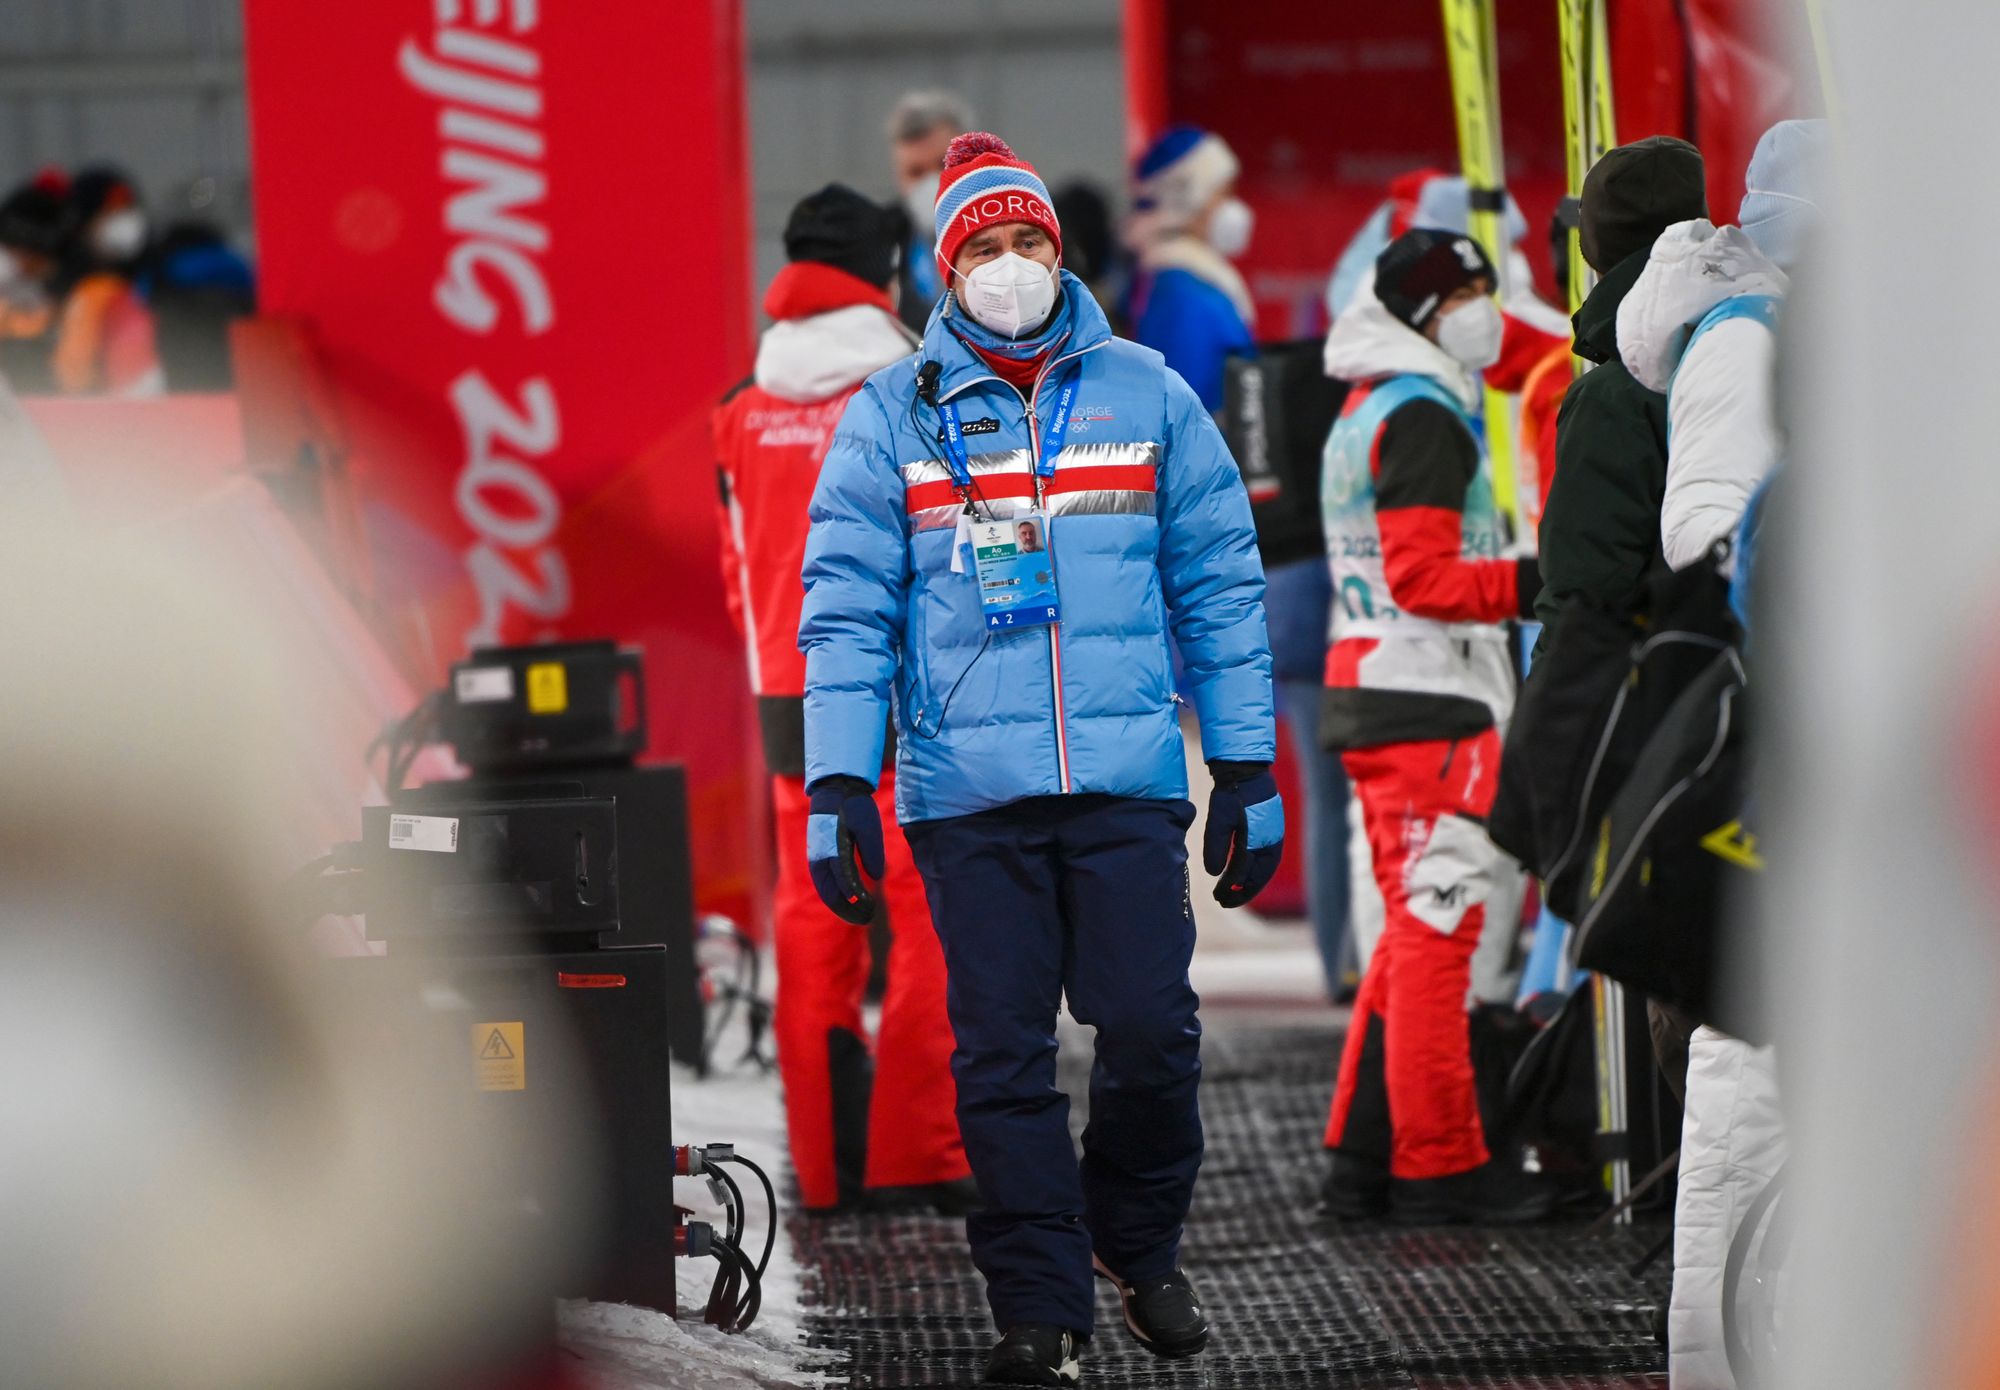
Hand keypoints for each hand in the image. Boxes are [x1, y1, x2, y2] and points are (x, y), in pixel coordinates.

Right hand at [807, 775, 884, 924]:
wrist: (834, 790)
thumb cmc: (853, 807)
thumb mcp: (868, 826)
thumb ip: (872, 852)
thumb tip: (875, 879)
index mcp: (833, 849)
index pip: (845, 882)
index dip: (857, 899)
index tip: (871, 908)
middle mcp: (821, 858)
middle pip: (831, 894)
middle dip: (849, 911)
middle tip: (868, 919)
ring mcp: (817, 859)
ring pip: (827, 892)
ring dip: (843, 907)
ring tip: (861, 915)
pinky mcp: (819, 858)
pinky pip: (825, 884)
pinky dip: (837, 896)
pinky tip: (851, 901)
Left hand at [1203, 762, 1283, 907]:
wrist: (1245, 769)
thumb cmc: (1230, 794)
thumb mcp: (1218, 820)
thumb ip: (1216, 847)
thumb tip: (1214, 874)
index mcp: (1259, 841)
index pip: (1245, 874)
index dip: (1232, 889)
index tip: (1218, 898)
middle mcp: (1271, 842)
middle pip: (1259, 876)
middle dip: (1243, 892)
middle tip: (1225, 902)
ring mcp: (1273, 836)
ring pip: (1263, 869)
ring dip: (1249, 883)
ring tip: (1233, 893)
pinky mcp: (1271, 830)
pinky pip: (1265, 858)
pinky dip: (1255, 870)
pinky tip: (1242, 873)